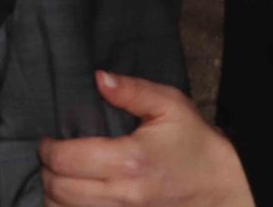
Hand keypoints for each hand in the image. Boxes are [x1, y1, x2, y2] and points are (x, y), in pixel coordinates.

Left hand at [40, 71, 253, 206]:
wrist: (225, 185)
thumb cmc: (196, 144)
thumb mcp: (170, 105)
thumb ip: (131, 90)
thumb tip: (98, 78)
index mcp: (129, 161)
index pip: (66, 160)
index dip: (48, 149)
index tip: (49, 140)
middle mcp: (124, 195)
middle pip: (59, 190)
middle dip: (47, 171)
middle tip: (51, 157)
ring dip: (54, 196)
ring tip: (60, 178)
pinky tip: (74, 198)